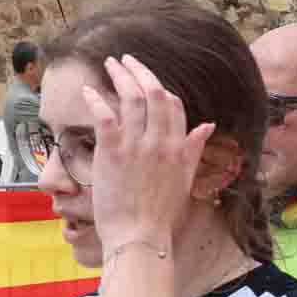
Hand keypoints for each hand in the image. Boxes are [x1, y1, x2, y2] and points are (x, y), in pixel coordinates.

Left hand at [83, 55, 215, 248]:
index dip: (160, 89)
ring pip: (131, 98)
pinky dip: (96, 99)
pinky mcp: (113, 152)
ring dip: (119, 76)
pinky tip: (89, 90)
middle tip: (126, 59)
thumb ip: (194, 150)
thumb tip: (207, 126)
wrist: (140, 236)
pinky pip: (105, 115)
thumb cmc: (161, 214)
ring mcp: (137, 145)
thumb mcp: (185, 179)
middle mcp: (160, 141)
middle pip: (153, 92)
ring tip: (109, 64)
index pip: (174, 105)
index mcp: (179, 148)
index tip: (146, 83)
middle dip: (139, 71)